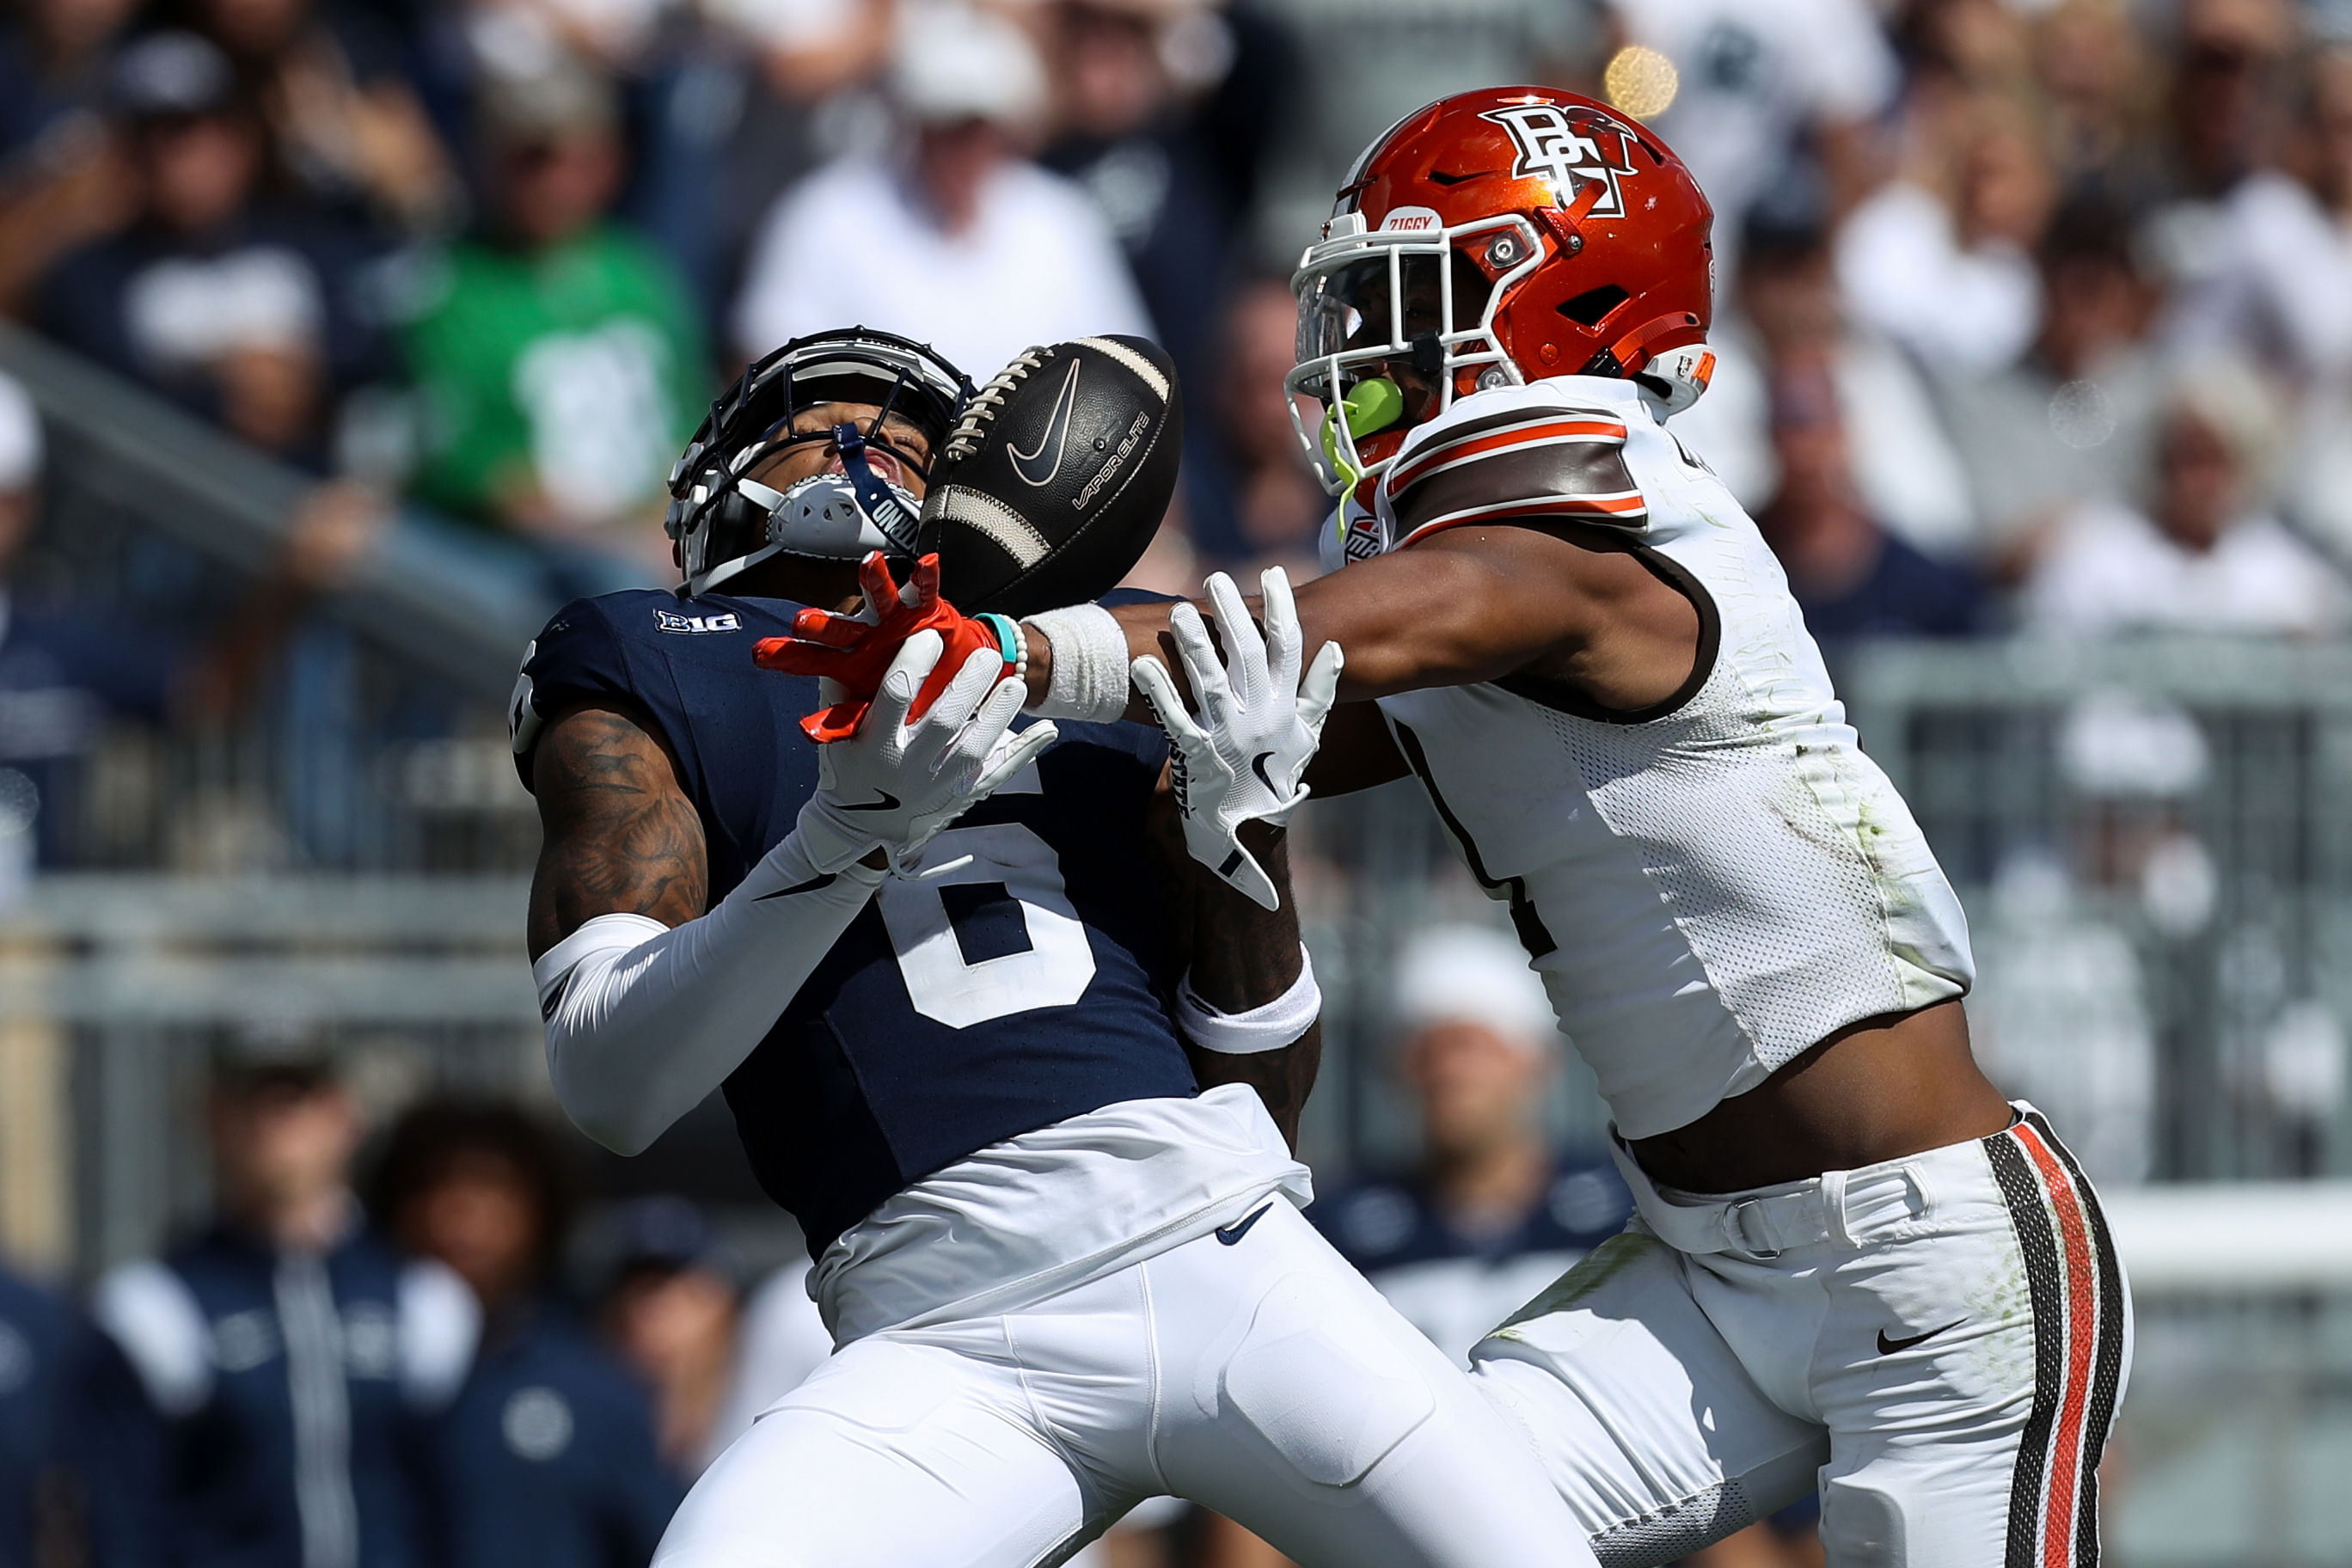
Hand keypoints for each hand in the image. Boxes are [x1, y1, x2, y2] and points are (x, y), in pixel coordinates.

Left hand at [753, 553, 1005, 741]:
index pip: (811, 660)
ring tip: (871, 566)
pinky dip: (926, 578)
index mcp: (848, 663)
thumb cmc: (905, 693)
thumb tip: (809, 735)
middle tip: (802, 622)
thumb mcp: (875, 711)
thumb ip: (846, 720)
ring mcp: (891, 620)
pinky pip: (924, 591)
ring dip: (874, 583)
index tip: (761, 655)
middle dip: (822, 624)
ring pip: (878, 600)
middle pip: (838, 629)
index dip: (788, 657)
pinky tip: (927, 564)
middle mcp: (865, 636)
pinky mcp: (922, 609)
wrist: (945, 677)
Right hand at [793, 630, 1056, 874]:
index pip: (895, 696)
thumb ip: (842, 689)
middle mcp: (909, 767)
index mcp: (875, 745)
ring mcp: (938, 785)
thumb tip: (858, 637)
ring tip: (1017, 683)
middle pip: (945, 722)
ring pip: (976, 748)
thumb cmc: (848, 770)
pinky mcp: (961, 796)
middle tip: (988, 655)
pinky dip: (1025, 751)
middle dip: (969, 686)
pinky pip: (997, 773)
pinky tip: (1048, 729)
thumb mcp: (834, 736)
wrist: (861, 829)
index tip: (932, 636)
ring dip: (1000, 715)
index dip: (914, 663)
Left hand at [1131, 567, 1341, 909]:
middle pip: (1247, 656)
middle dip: (1232, 615)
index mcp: (1286, 707)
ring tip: (1180, 611)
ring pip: (1211, 681)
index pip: (1289, 649)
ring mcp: (1228, 735)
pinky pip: (1174, 717)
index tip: (1273, 573)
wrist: (1250, 828)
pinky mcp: (1197, 753)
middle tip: (1216, 579)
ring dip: (1195, 645)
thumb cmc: (1277, 775)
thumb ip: (1320, 691)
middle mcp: (1260, 717)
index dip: (1281, 609)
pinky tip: (1142, 664)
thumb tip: (1334, 649)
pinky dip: (1158, 691)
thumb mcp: (1308, 735)